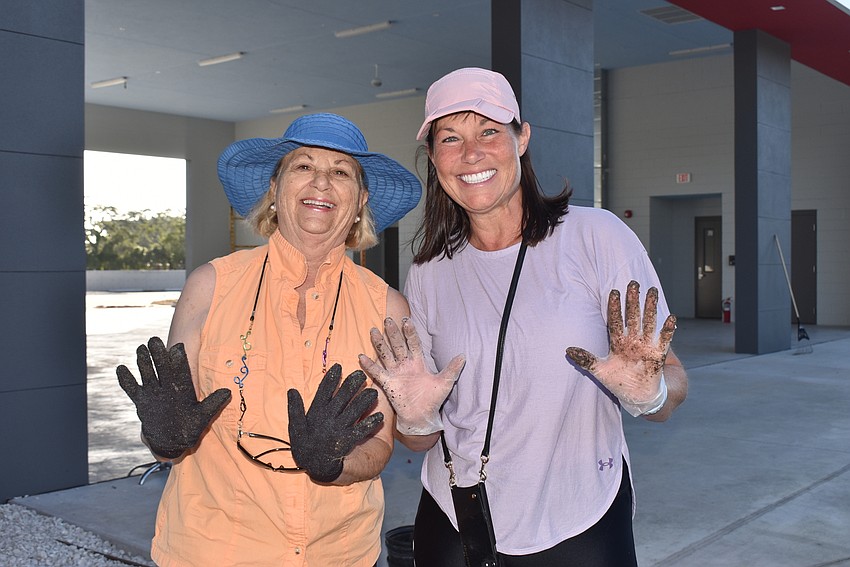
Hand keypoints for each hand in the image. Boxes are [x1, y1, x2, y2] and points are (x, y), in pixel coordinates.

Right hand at [117, 336, 231, 458]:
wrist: (173, 441)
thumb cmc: (190, 428)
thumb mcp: (203, 416)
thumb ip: (213, 404)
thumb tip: (228, 392)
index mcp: (182, 389)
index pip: (181, 371)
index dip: (178, 360)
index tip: (177, 347)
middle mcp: (167, 388)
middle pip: (162, 368)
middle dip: (158, 354)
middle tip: (154, 340)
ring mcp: (153, 393)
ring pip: (147, 374)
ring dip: (143, 362)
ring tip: (140, 348)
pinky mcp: (142, 402)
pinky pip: (132, 389)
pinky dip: (126, 380)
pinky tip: (120, 368)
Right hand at [287, 364, 383, 482]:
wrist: (314, 466)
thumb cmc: (305, 444)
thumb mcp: (295, 426)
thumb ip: (294, 408)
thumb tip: (291, 390)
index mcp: (316, 413)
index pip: (323, 392)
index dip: (331, 379)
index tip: (338, 366)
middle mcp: (328, 419)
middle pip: (342, 398)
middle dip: (351, 385)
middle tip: (361, 374)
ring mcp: (339, 430)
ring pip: (354, 411)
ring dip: (364, 401)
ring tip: (373, 391)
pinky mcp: (348, 441)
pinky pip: (361, 430)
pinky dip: (370, 423)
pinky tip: (380, 416)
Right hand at [359, 317, 464, 435]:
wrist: (422, 416)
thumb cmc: (432, 400)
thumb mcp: (445, 383)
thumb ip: (452, 369)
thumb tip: (463, 356)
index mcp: (418, 362)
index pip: (414, 343)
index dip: (410, 332)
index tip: (407, 320)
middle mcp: (405, 365)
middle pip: (398, 345)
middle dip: (393, 333)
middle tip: (388, 320)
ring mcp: (396, 373)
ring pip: (386, 354)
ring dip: (380, 343)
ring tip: (373, 331)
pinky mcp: (388, 383)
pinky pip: (377, 372)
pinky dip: (369, 365)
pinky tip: (362, 356)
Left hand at [565, 281, 675, 415]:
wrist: (637, 396)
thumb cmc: (618, 381)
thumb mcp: (599, 370)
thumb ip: (585, 359)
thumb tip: (567, 350)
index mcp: (617, 342)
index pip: (614, 321)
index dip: (614, 308)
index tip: (613, 292)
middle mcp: (632, 341)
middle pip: (632, 317)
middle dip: (633, 301)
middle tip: (633, 283)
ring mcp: (646, 346)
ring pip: (648, 323)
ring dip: (650, 308)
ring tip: (652, 291)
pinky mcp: (658, 355)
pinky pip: (664, 340)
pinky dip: (667, 330)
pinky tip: (670, 317)